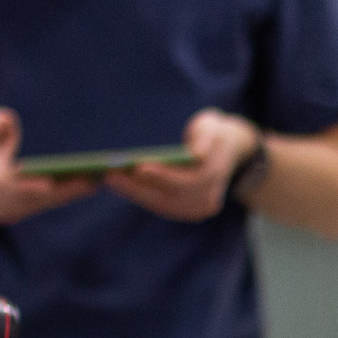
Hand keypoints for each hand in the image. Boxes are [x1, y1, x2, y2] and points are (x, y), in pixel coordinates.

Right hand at [0, 107, 96, 225]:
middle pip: (35, 199)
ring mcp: (8, 211)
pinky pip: (45, 205)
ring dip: (68, 195)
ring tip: (93, 182)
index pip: (11, 186)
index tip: (49, 183)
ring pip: (43, 204)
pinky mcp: (19, 214)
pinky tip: (85, 187)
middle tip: (90, 181)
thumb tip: (5, 120)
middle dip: (62, 191)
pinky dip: (63, 196)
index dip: (30, 186)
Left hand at [105, 108, 259, 221]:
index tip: (138, 168)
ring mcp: (198, 209)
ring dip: (135, 194)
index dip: (164, 176)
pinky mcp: (186, 211)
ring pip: (162, 205)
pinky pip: (161, 206)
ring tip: (111, 180)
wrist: (226, 151)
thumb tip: (198, 154)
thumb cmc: (212, 133)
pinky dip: (141, 197)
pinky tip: (122, 185)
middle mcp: (208, 199)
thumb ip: (205, 137)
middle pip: (170, 198)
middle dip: (139, 188)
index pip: (188, 181)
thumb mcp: (212, 126)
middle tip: (111, 175)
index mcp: (216, 176)